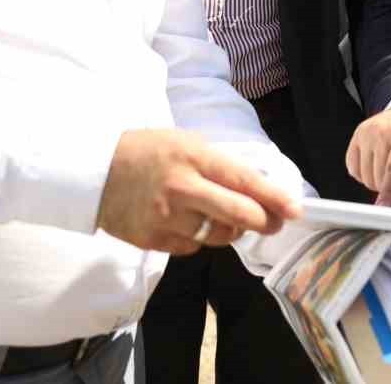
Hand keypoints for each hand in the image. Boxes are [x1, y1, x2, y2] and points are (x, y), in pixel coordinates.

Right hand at [96, 129, 299, 254]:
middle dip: (264, 222)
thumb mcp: (187, 143)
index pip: (244, 181)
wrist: (95, 172)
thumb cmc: (148, 151)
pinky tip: (191, 223)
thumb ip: (219, 165)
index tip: (295, 210)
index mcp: (194, 157)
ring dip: (231, 230)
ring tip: (226, 217)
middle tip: (274, 223)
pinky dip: (199, 238)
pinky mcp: (152, 240)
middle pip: (239, 214)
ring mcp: (166, 218)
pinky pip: (192, 247)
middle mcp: (182, 188)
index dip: (274, 198)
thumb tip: (257, 188)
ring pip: (218, 235)